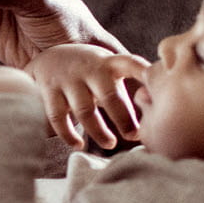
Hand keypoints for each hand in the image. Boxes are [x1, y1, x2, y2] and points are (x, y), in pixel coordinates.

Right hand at [25, 45, 148, 149]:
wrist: (48, 58)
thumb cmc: (89, 72)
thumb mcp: (108, 68)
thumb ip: (127, 83)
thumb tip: (154, 109)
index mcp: (108, 63)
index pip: (130, 63)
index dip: (144, 72)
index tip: (155, 84)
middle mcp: (89, 69)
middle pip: (109, 95)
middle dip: (123, 118)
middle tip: (134, 135)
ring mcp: (68, 80)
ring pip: (85, 110)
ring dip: (99, 131)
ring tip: (110, 144)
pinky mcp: (49, 91)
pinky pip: (59, 117)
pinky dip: (68, 134)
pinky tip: (78, 145)